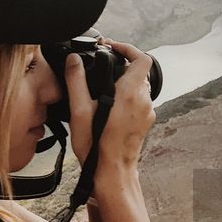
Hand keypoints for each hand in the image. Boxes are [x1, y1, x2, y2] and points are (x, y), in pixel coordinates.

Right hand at [64, 37, 155, 171]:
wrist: (112, 173)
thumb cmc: (97, 147)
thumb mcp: (79, 111)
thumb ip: (76, 81)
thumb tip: (74, 59)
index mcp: (130, 94)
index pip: (142, 59)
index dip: (128, 48)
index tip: (111, 48)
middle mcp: (143, 101)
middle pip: (140, 72)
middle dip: (122, 65)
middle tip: (102, 66)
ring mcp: (147, 113)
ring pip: (140, 87)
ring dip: (124, 82)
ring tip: (103, 88)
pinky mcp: (145, 123)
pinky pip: (139, 102)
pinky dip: (127, 97)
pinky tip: (109, 106)